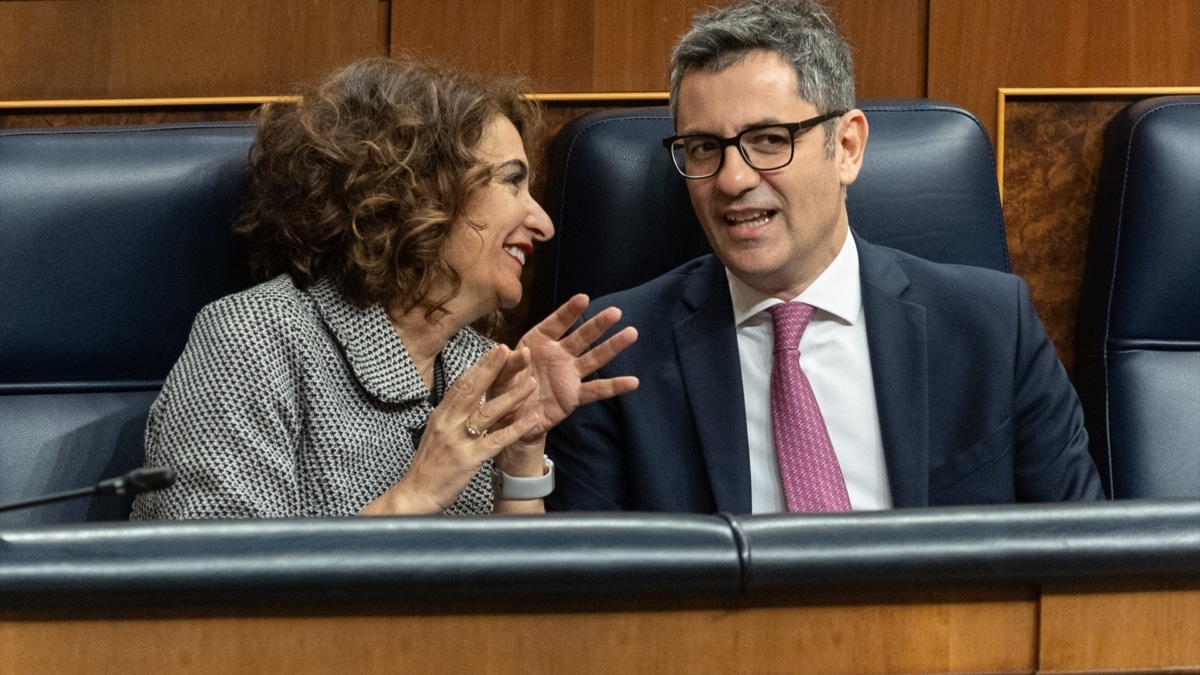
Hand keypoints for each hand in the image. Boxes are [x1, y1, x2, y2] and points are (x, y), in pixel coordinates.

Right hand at [360, 345, 538, 514]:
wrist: (415, 494)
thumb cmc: (428, 464)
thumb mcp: (436, 432)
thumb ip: (451, 414)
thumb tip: (465, 395)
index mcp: (441, 414)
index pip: (461, 383)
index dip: (480, 366)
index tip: (497, 350)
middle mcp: (448, 422)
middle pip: (472, 389)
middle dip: (493, 368)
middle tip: (512, 352)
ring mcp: (458, 440)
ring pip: (488, 411)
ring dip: (511, 395)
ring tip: (531, 382)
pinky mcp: (469, 459)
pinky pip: (496, 440)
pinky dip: (515, 428)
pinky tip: (530, 419)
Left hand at [514, 294, 638, 440]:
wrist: (509, 421)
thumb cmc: (502, 391)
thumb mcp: (498, 375)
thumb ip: (509, 364)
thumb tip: (521, 352)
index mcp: (537, 342)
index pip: (555, 323)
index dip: (569, 312)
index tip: (583, 299)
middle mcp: (557, 354)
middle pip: (581, 336)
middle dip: (597, 324)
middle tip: (615, 312)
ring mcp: (568, 374)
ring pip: (594, 358)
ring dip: (612, 346)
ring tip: (632, 333)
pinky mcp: (574, 395)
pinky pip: (596, 390)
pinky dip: (614, 386)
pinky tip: (633, 382)